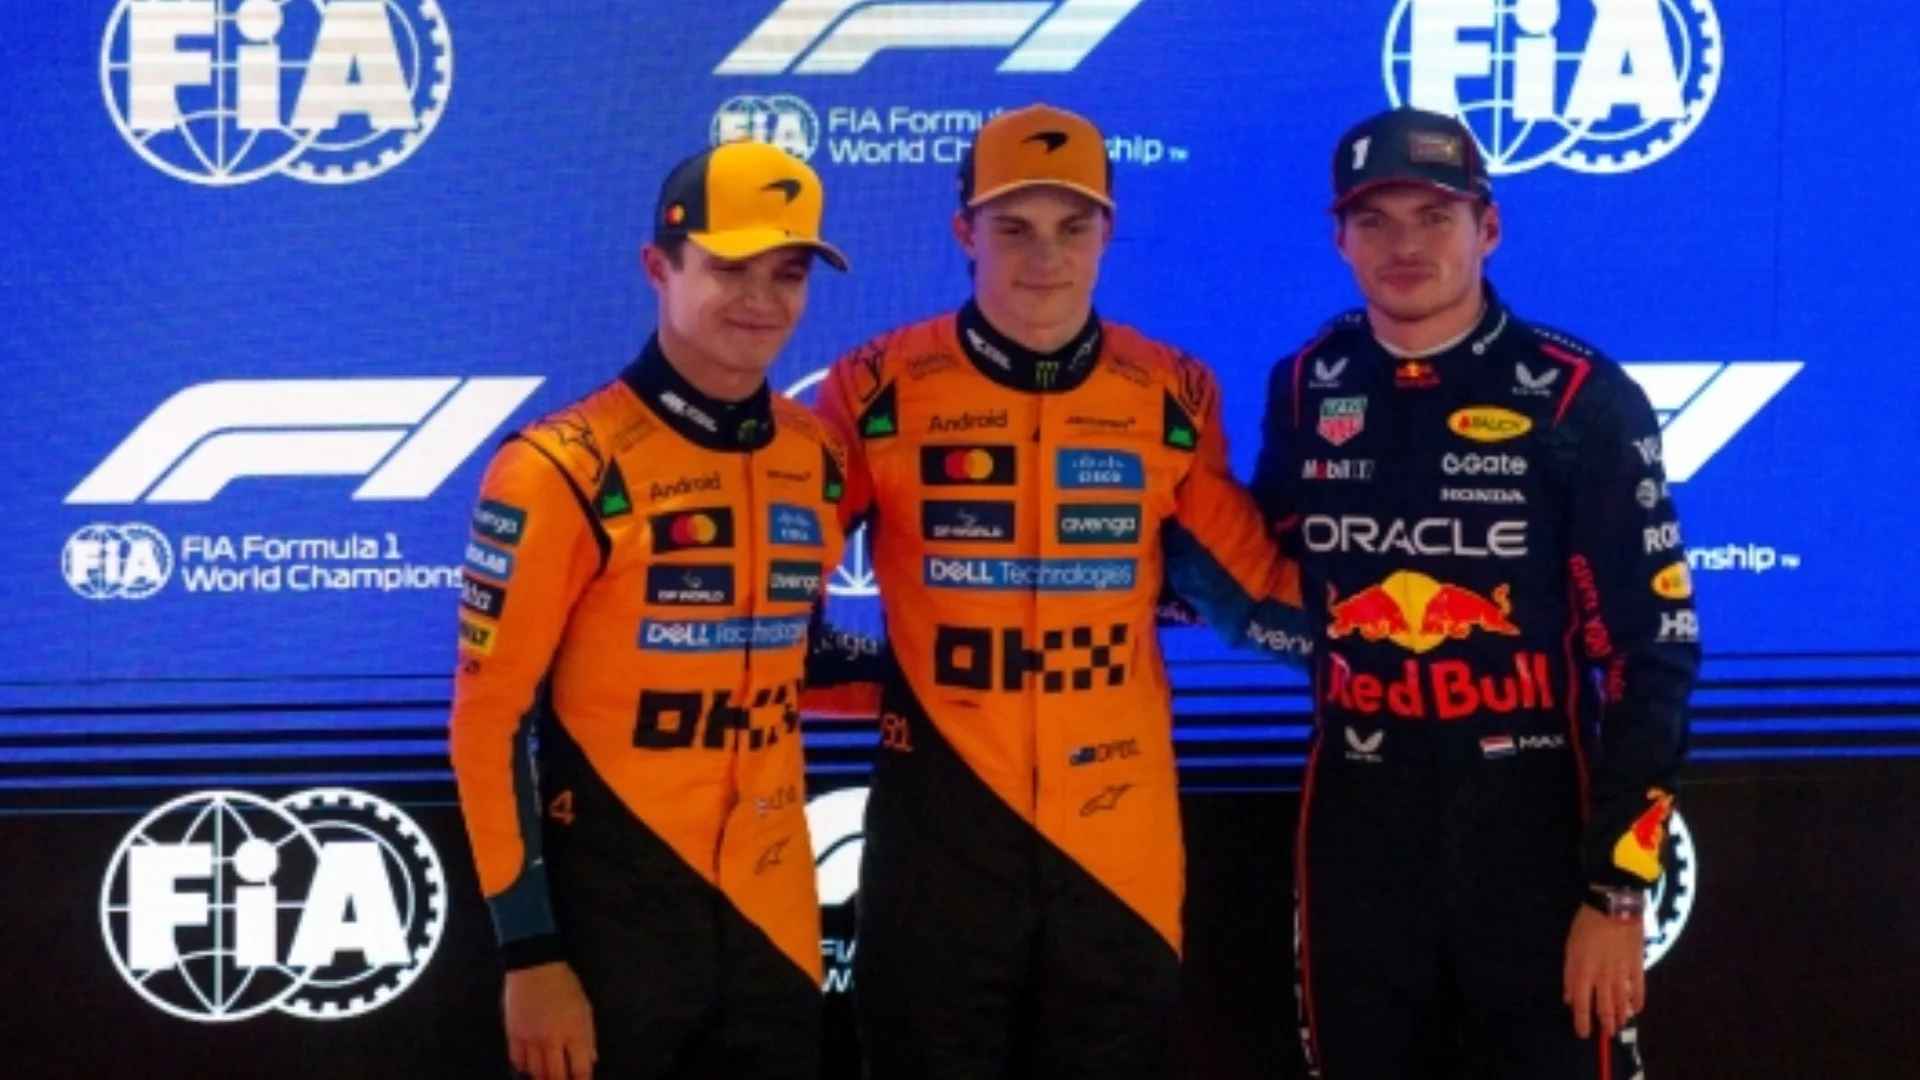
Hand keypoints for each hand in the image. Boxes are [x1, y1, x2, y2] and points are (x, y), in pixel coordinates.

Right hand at [505, 962, 595, 1079]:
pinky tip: (530, 1066)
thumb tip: (590, 1060)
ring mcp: (530, 1039)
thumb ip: (588, 1037)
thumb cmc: (565, 985)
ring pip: (535, 1073)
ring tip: (548, 1077)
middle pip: (556, 1077)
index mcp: (575, 1031)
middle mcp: (552, 1039)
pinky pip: (517, 1061)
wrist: (535, 966)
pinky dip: (524, 1068)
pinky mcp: (513, 1034)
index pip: (581, 1069)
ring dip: (543, 1078)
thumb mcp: (585, 1008)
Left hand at [1563, 904, 1645, 1041]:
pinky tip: (1637, 1008)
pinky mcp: (1638, 966)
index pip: (1582, 1006)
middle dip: (1606, 1023)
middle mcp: (1603, 978)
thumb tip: (1570, 999)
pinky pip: (1639, 989)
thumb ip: (1570, 975)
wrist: (1614, 906)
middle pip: (1606, 1008)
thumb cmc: (1586, 924)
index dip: (1582, 1022)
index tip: (1583, 1033)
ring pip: (1623, 1002)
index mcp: (1583, 972)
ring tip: (1620, 1024)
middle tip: (1607, 1033)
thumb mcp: (1570, 948)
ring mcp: (1623, 973)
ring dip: (1621, 1016)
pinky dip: (1638, 1001)